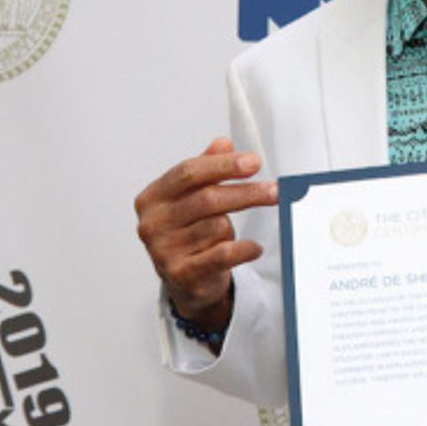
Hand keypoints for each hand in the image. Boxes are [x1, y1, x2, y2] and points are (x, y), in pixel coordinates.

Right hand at [134, 137, 277, 332]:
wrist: (184, 281)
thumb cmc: (188, 233)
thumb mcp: (192, 197)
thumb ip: (206, 168)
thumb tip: (223, 143)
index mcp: (152, 198)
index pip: (189, 172)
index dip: (223, 165)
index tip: (254, 162)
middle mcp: (153, 223)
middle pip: (207, 198)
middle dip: (246, 193)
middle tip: (274, 190)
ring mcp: (163, 250)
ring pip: (217, 226)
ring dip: (233, 229)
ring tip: (230, 235)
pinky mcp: (181, 274)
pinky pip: (223, 254)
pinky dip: (244, 249)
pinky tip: (253, 248)